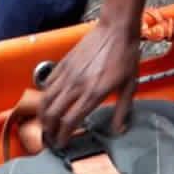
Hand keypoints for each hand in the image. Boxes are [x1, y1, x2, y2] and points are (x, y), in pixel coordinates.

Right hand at [39, 20, 140, 147]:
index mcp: (94, 93)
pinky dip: (45, 95)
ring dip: (43, 115)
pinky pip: (48, 83)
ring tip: (46, 123)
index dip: (63, 136)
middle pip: (53, 114)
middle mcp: (77, 85)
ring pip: (46, 99)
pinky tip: (49, 101)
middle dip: (49, 129)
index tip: (62, 143)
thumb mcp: (130, 86)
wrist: (116, 30)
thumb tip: (118, 130)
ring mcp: (68, 73)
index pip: (70, 121)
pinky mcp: (63, 63)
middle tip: (51, 137)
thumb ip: (123, 111)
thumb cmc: (126, 56)